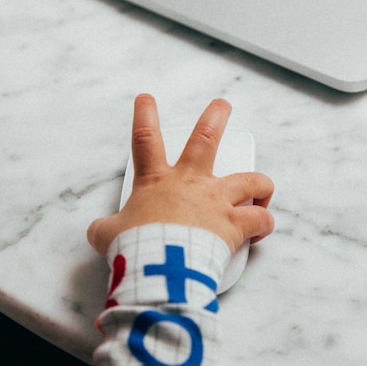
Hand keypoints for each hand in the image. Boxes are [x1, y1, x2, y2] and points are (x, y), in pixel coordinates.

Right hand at [87, 94, 274, 256]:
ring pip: (250, 179)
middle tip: (222, 106)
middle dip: (216, 118)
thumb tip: (102, 232)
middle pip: (206, 139)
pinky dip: (264, 222)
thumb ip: (107, 228)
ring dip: (260, 182)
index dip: (144, 116)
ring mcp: (217, 201)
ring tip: (263, 186)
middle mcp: (190, 183)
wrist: (161, 265)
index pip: (145, 139)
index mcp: (156, 181)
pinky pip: (260, 219)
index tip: (146, 100)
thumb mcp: (108, 235)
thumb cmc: (136, 247)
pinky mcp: (235, 224)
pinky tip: (261, 228)